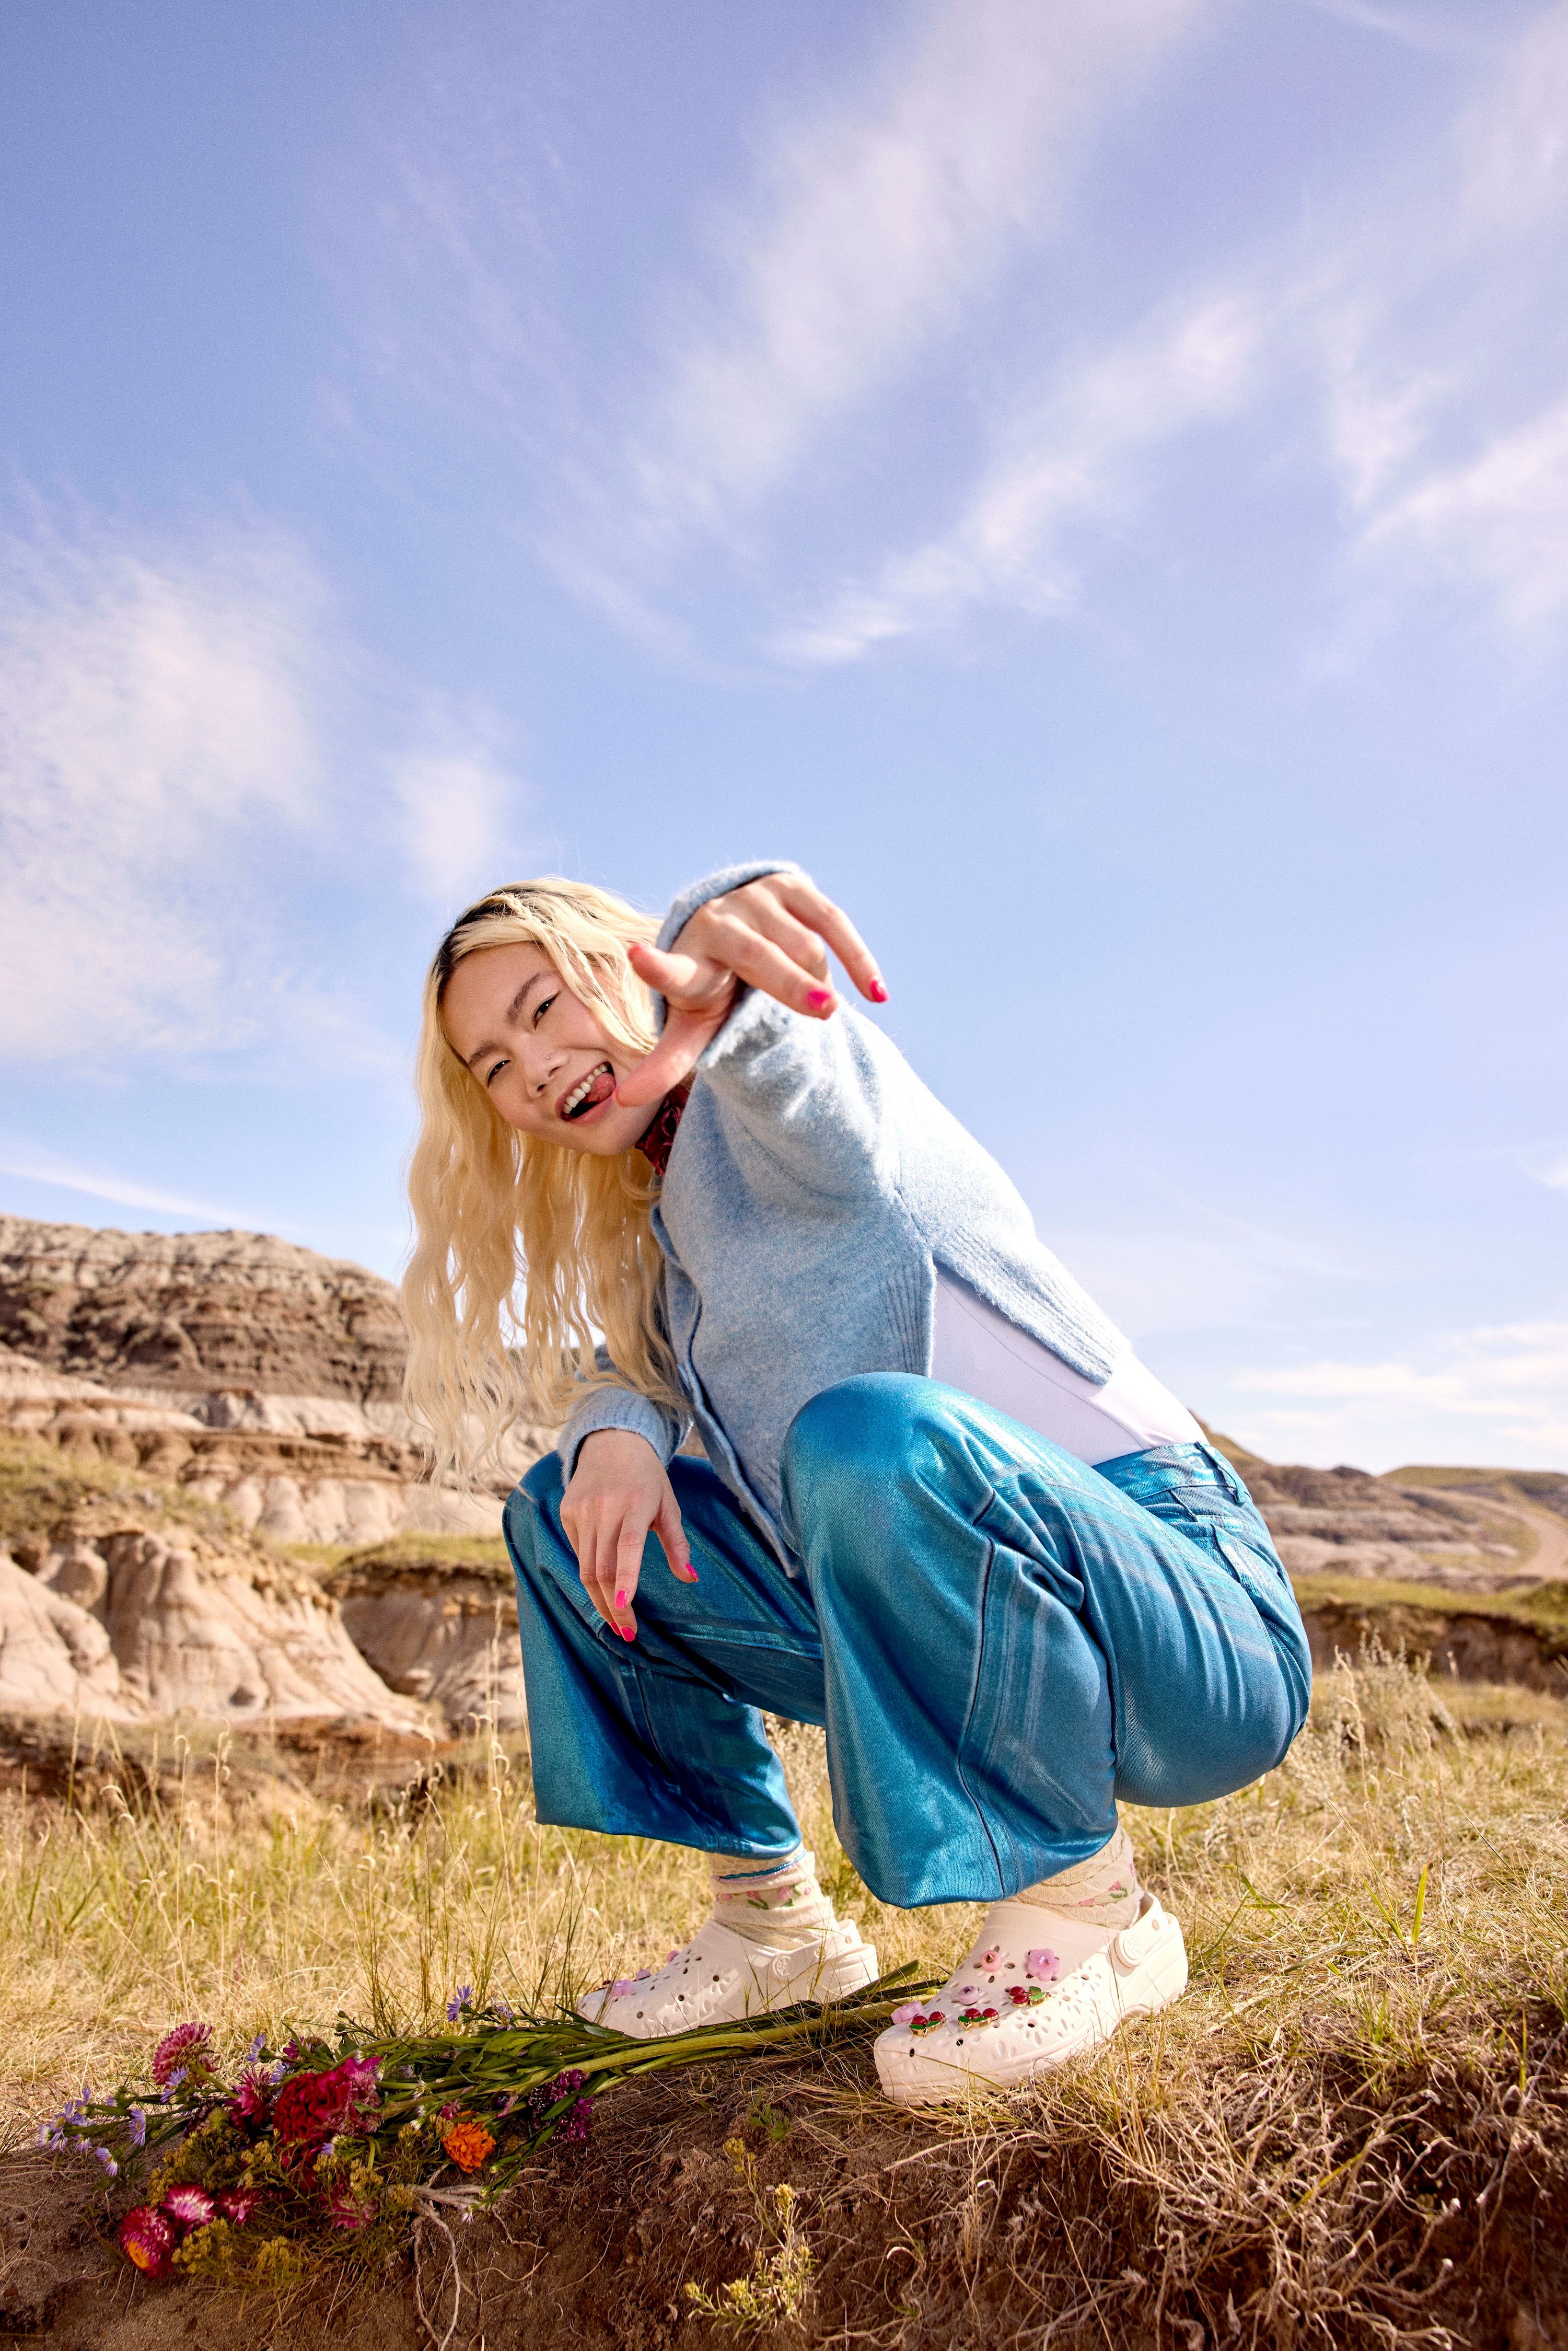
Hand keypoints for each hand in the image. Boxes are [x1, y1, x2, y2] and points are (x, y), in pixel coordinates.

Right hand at [560, 1428, 696, 1639]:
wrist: (611, 1442)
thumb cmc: (647, 1478)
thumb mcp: (668, 1505)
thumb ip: (677, 1543)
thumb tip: (691, 1578)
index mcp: (636, 1503)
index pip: (628, 1548)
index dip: (625, 1580)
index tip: (626, 1609)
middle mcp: (604, 1507)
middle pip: (602, 1568)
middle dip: (613, 1607)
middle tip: (627, 1633)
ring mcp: (581, 1510)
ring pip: (585, 1567)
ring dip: (599, 1600)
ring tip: (615, 1621)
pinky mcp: (566, 1513)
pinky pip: (577, 1552)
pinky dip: (590, 1572)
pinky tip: (602, 1582)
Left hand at [616, 872, 886, 1108]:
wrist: (732, 930)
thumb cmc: (713, 991)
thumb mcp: (694, 1028)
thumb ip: (665, 1065)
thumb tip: (620, 1105)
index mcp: (688, 964)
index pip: (671, 971)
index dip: (656, 968)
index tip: (637, 956)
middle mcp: (715, 922)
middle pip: (755, 956)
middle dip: (789, 982)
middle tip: (823, 1010)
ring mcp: (752, 898)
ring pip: (800, 943)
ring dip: (817, 980)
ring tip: (820, 1006)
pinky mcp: (789, 884)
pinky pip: (832, 920)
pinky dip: (856, 957)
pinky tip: (875, 994)